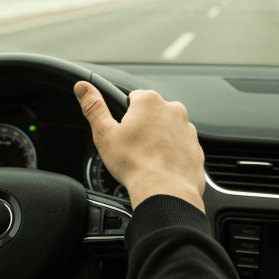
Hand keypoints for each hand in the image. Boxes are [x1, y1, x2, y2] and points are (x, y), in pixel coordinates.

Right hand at [74, 81, 205, 212]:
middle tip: (132, 147)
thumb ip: (93, 106)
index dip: (124, 115)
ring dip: (157, 139)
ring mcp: (187, 128)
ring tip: (146, 159)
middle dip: (142, 126)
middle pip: (151, 113)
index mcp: (149, 101)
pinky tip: (160, 166)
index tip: (122, 131)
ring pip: (166, 129)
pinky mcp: (195, 147)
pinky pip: (180, 146)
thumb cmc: (135, 164)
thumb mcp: (104, 134)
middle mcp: (173, 109)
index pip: (133, 98)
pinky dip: (171, 153)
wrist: (166, 192)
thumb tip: (82, 87)